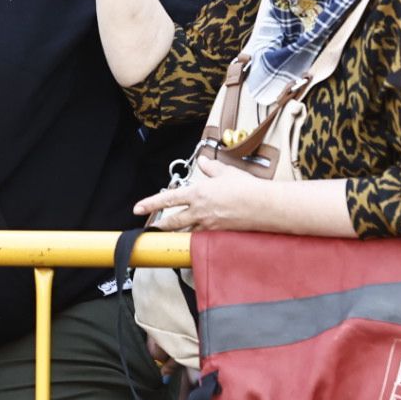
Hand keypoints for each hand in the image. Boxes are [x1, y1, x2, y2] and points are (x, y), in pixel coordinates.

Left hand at [132, 156, 265, 230]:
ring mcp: (209, 225)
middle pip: (173, 222)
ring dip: (177, 233)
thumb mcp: (226, 172)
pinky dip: (196, 238)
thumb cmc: (246, 187)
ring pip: (186, 232)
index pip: (168, 199)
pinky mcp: (219, 234)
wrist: (264, 206)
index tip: (137, 208)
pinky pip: (202, 238)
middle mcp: (200, 211)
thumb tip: (204, 161)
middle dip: (160, 226)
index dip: (150, 204)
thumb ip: (211, 167)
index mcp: (198, 193)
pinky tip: (195, 238)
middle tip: (151, 228)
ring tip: (171, 234)